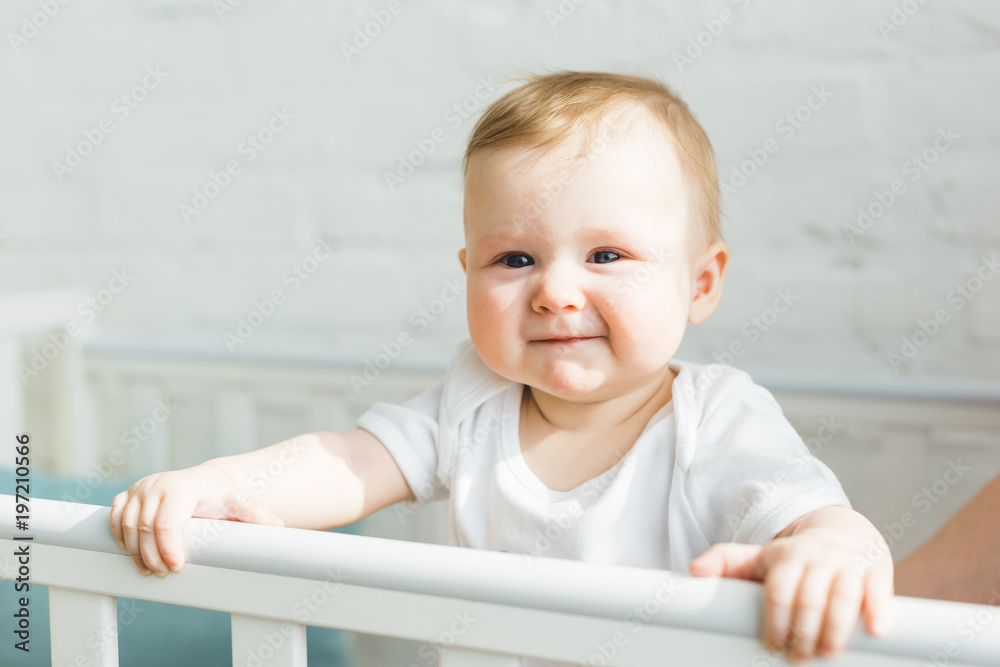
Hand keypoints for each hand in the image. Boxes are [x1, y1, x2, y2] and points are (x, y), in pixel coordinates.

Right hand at [109, 464, 284, 576]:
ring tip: (150, 570)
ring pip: (126, 526)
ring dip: (134, 552)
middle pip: (143, 527)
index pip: (166, 522)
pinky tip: (132, 553)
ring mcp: (139, 489)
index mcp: (181, 487)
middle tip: (163, 574)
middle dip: (151, 555)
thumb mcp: (240, 504)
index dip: (168, 548)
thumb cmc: (222, 497)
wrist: (206, 483)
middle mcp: (156, 485)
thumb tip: (278, 527)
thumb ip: (256, 514)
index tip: (177, 567)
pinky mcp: (127, 495)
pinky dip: (119, 537)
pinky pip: (114, 518)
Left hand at [689, 526, 893, 661]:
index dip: (775, 621)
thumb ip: (727, 562)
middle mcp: (818, 557)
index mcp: (788, 555)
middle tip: (798, 658)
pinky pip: (879, 591)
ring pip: (843, 596)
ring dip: (835, 629)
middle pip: (809, 598)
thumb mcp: (760, 556)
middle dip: (803, 631)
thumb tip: (694, 570)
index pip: (778, 590)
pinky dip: (880, 611)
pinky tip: (877, 632)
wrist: (844, 533)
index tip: (772, 646)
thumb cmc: (796, 556)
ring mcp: (848, 564)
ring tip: (827, 655)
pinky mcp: (876, 572)